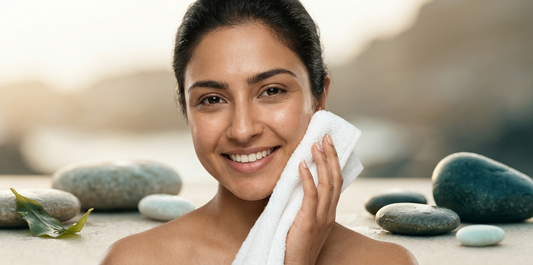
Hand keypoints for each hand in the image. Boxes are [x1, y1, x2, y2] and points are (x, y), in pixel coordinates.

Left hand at [284, 135, 342, 264]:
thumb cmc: (295, 246)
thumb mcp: (303, 222)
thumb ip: (303, 205)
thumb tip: (293, 184)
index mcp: (329, 212)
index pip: (336, 182)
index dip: (334, 162)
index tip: (328, 144)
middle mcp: (329, 213)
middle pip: (335, 178)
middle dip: (331, 156)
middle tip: (325, 137)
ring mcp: (321, 219)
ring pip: (326, 184)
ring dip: (320, 162)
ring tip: (314, 144)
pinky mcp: (308, 223)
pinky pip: (311, 197)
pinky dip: (307, 179)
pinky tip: (301, 166)